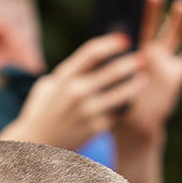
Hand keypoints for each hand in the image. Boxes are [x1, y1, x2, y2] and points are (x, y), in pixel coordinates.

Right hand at [7, 33, 144, 149]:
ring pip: (119, 95)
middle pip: (111, 71)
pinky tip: (133, 102)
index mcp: (64, 76)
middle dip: (130, 63)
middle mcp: (76, 91)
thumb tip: (96, 59)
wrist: (36, 143)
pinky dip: (124, 108)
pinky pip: (116, 115)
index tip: (125, 39)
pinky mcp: (94, 128)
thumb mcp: (49, 85)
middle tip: (145, 56)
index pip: (91, 53)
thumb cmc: (44, 109)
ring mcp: (86, 111)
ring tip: (145, 79)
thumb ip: (70, 73)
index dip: (110, 43)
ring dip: (134, 86)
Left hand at [117, 0, 181, 144]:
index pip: (131, 24)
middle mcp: (148, 51)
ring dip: (178, 21)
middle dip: (153, 10)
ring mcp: (164, 61)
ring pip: (173, 36)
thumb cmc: (115, 101)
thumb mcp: (110, 80)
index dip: (132, 11)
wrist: (133, 126)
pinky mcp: (177, 75)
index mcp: (129, 49)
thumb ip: (115, 60)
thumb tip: (113, 38)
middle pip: (152, 25)